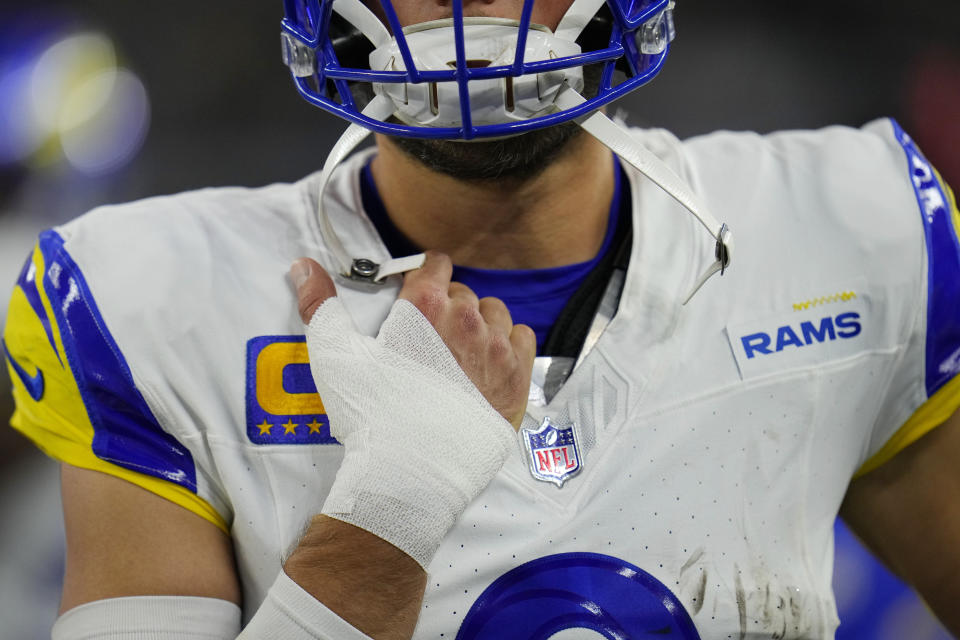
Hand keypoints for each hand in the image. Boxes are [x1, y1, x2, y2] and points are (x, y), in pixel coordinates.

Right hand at [292, 251, 535, 428]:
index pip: (435, 263)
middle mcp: (466, 319)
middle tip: (428, 337)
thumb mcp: (336, 355)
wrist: (412, 472)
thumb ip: (320, 304)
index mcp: (425, 305)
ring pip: (494, 314)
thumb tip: (303, 266)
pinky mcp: (516, 378)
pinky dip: (507, 345)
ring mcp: (496, 349)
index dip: (424, 275)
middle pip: (462, 293)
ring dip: (479, 324)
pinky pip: (522, 338)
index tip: (417, 290)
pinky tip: (488, 364)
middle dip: (446, 306)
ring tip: (458, 352)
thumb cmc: (371, 415)